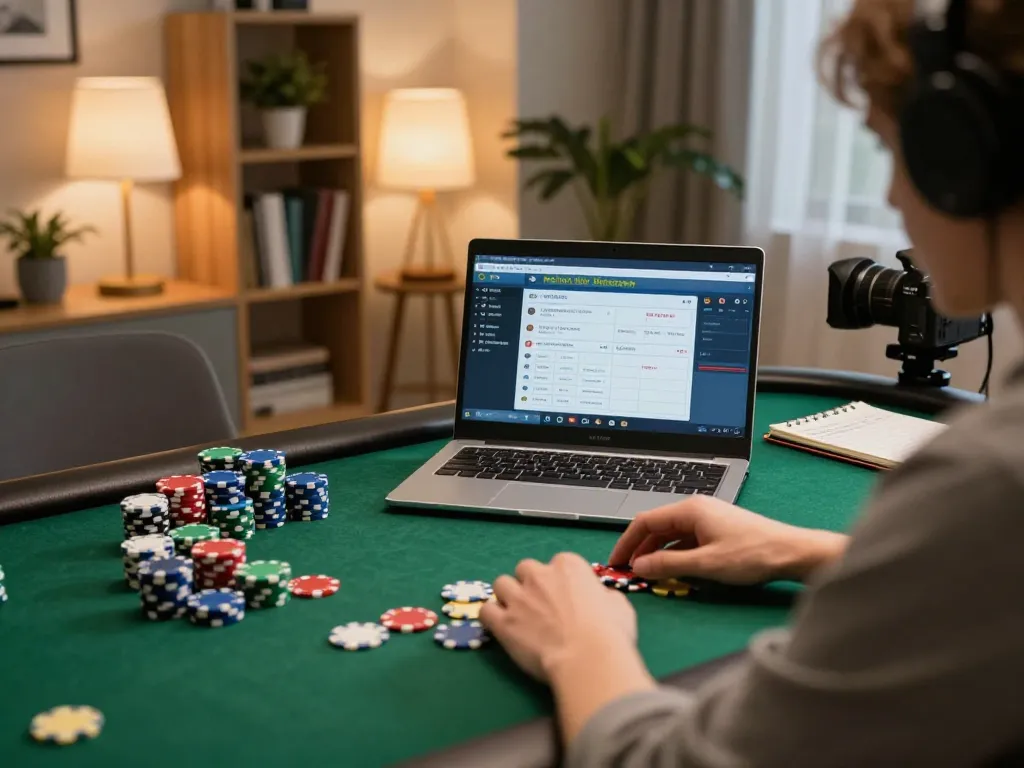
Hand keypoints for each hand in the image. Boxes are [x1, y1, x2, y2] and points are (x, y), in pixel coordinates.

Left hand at [480, 552, 637, 681]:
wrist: (588, 658)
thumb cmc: (610, 632)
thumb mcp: (619, 606)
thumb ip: (603, 597)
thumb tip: (599, 600)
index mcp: (569, 566)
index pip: (559, 563)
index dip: (561, 582)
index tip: (566, 599)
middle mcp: (540, 575)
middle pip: (526, 569)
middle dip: (531, 584)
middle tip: (541, 607)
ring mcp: (518, 597)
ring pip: (501, 584)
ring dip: (508, 596)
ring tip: (517, 615)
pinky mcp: (503, 621)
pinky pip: (485, 610)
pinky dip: (491, 616)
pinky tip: (500, 627)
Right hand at [609, 496, 847, 584]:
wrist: (793, 553)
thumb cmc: (753, 554)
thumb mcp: (706, 564)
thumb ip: (669, 565)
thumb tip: (639, 566)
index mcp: (690, 509)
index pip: (645, 521)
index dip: (627, 542)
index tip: (616, 561)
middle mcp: (697, 508)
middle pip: (657, 527)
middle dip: (640, 549)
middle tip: (628, 571)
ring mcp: (708, 518)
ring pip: (672, 534)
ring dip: (658, 553)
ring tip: (648, 574)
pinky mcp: (718, 530)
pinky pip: (687, 539)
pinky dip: (676, 554)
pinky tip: (675, 570)